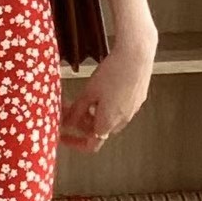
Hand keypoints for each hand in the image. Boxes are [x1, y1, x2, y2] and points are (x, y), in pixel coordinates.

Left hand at [59, 31, 156, 152]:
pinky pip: (119, 109)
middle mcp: (122, 121)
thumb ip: (76, 112)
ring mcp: (132, 111)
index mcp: (108, 122)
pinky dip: (107, 106)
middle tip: (70, 109)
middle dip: (82, 123)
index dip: (75, 143)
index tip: (64, 135)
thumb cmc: (112, 73)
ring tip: (86, 97)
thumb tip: (65, 124)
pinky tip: (102, 90)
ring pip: (109, 119)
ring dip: (94, 114)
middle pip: (98, 131)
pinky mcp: (137, 100)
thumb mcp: (88, 93)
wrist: (137, 55)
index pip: (91, 145)